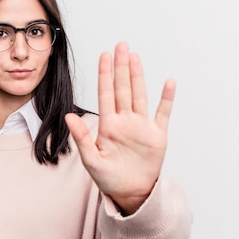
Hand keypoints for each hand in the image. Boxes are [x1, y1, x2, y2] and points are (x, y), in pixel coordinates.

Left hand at [65, 42, 174, 214]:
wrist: (130, 193)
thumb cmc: (108, 179)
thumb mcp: (91, 160)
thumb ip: (82, 137)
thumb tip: (70, 116)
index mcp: (108, 125)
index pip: (106, 94)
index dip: (105, 75)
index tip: (104, 56)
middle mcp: (124, 121)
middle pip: (123, 88)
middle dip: (120, 67)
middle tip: (120, 46)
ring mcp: (141, 126)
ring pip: (139, 95)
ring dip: (138, 76)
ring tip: (135, 57)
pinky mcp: (157, 135)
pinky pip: (162, 113)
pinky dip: (166, 99)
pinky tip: (168, 82)